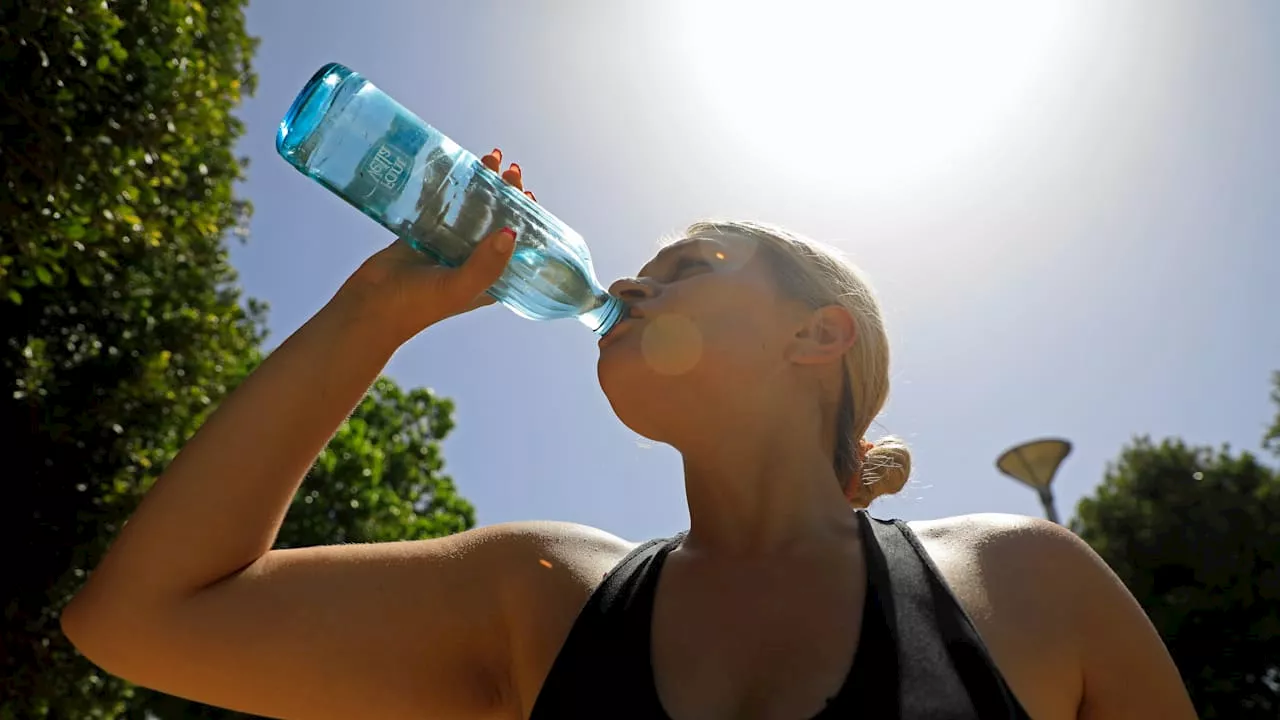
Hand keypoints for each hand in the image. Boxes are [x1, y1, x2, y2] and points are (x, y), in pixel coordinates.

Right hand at [336, 149, 536, 344]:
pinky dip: (448, 188)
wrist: (368, 307)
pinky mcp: (423, 235)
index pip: (516, 245)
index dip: (526, 219)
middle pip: (495, 222)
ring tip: (489, 160)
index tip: (529, 194)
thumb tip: (511, 234)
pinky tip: (455, 167)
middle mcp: (472, 261)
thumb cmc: (415, 306)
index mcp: (488, 278)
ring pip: (470, 210)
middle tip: (510, 170)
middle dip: (505, 195)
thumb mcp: (458, 288)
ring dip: (481, 186)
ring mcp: (448, 247)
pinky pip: (441, 207)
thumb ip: (486, 264)